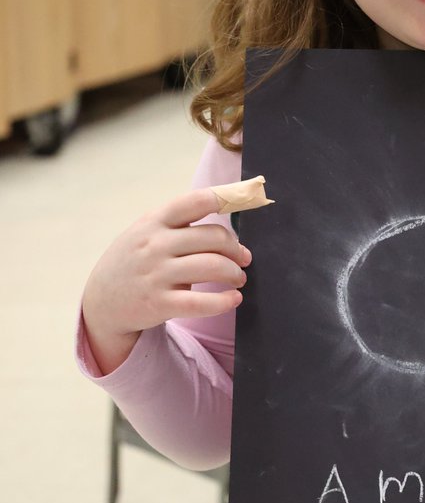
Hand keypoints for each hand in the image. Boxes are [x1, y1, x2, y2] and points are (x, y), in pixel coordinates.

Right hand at [82, 189, 252, 374]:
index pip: (196, 201)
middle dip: (236, 249)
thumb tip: (227, 215)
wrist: (101, 301)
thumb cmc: (135, 260)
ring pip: (213, 267)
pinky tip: (234, 299)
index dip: (226, 198)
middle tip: (244, 259)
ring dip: (235, 273)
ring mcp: (157, 274)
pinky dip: (224, 301)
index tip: (246, 201)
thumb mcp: (146, 231)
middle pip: (213, 237)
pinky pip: (201, 303)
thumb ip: (179, 222)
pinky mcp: (160, 304)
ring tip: (238, 278)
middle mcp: (156, 244)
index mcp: (155, 221)